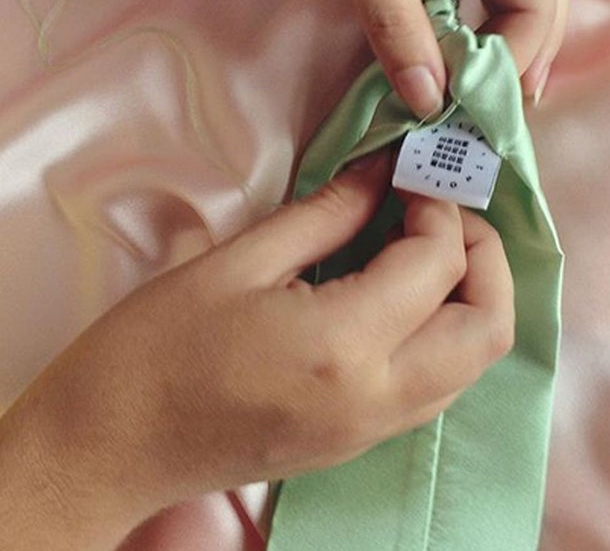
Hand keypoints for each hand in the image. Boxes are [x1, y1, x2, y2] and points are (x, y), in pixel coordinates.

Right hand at [0, 152, 512, 549]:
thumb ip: (328, 212)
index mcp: (345, 344)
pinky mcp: (363, 442)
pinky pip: (439, 384)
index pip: (440, 263)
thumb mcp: (240, 260)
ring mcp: (376, 430)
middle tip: (438, 211)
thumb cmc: (155, 347)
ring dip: (471, 295)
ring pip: (473, 362)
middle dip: (485, 256)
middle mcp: (379, 398)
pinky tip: (403, 293)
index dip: (439, 206)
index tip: (410, 177)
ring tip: (424, 244)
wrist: (109, 447)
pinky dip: (446, 331)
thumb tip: (383, 173)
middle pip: (489, 328)